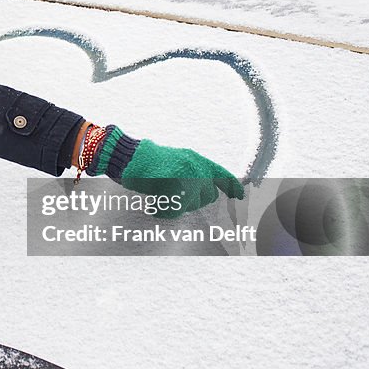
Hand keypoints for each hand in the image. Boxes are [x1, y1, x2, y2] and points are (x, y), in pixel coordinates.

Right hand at [87, 126, 243, 217]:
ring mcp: (185, 179)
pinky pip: (175, 211)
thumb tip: (212, 191)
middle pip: (208, 197)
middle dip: (195, 199)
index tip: (239, 197)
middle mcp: (195, 168)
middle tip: (174, 192)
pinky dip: (164, 210)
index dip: (233, 187)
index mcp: (196, 160)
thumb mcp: (178, 161)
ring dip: (179, 204)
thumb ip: (195, 173)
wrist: (128, 158)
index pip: (222, 175)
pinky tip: (154, 202)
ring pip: (191, 205)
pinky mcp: (174, 190)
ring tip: (162, 193)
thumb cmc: (149, 161)